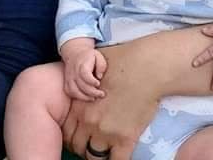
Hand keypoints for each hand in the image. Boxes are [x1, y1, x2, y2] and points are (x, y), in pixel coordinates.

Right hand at [60, 39, 106, 100]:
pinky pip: (69, 92)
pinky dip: (76, 97)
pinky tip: (85, 97)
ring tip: (93, 98)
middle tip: (102, 94)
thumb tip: (99, 76)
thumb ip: (101, 65)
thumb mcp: (98, 56)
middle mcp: (74, 72)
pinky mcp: (66, 81)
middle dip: (92, 92)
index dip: (91, 81)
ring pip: (74, 91)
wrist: (73, 52)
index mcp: (82, 64)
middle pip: (81, 85)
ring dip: (84, 97)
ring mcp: (69, 77)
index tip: (98, 83)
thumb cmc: (88, 56)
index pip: (84, 74)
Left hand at [61, 45, 159, 159]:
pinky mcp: (125, 138)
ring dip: (99, 155)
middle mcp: (88, 120)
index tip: (83, 137)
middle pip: (78, 146)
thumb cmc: (122, 61)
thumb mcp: (93, 68)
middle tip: (94, 146)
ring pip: (94, 157)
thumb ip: (85, 79)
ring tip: (106, 152)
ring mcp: (105, 131)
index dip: (74, 137)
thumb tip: (85, 79)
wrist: (146, 68)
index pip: (66, 132)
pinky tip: (120, 156)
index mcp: (78, 104)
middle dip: (85, 147)